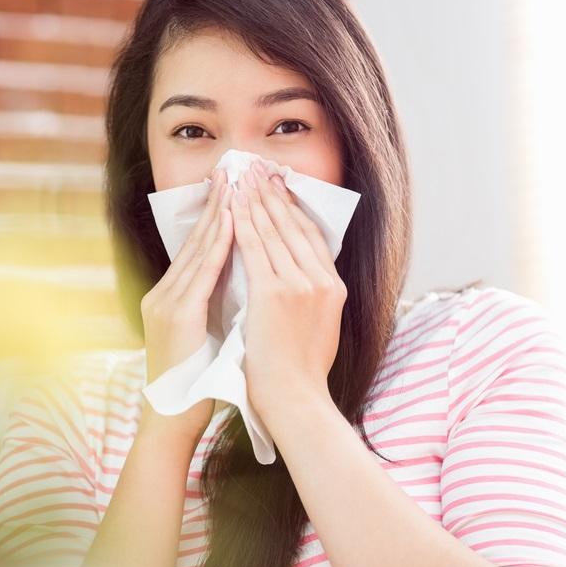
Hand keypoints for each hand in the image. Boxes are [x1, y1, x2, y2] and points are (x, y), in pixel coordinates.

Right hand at [140, 167, 232, 443]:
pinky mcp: (176, 316)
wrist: (173, 417)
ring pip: (197, 249)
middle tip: (234, 170)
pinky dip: (219, 245)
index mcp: (170, 297)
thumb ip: (212, 305)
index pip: (197, 248)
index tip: (234, 189)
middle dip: (217, 204)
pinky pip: (201, 273)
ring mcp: (166, 303)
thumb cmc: (195, 382)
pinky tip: (233, 223)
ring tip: (235, 184)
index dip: (216, 216)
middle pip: (194, 240)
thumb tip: (239, 279)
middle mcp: (163, 294)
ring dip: (219, 214)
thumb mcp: (203, 335)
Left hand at [229, 160, 345, 416]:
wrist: (294, 399)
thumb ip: (312, 299)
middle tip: (256, 168)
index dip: (292, 207)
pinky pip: (254, 248)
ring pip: (273, 231)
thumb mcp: (319, 328)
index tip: (277, 186)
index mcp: (333, 287)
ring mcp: (300, 285)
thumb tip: (300, 279)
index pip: (311, 235)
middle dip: (272, 194)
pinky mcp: (276, 293)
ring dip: (255, 200)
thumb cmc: (299, 373)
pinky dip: (242, 223)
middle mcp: (321, 280)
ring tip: (242, 177)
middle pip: (294, 225)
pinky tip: (232, 206)